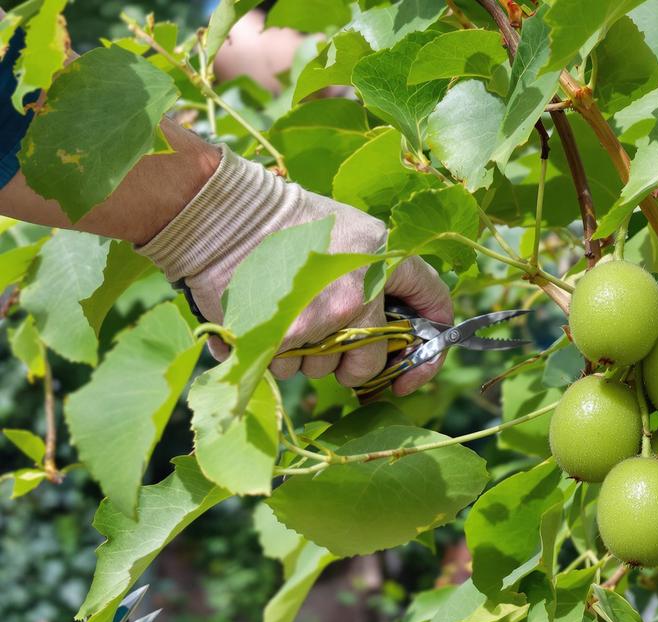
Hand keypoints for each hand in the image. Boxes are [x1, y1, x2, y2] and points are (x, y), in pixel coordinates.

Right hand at [137, 147, 451, 395]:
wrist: (221, 212)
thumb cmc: (282, 219)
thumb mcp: (348, 230)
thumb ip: (377, 272)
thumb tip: (394, 322)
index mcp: (383, 260)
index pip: (433, 301)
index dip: (433, 339)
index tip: (422, 354)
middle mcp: (359, 296)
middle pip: (369, 363)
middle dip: (350, 362)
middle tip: (327, 340)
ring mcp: (321, 321)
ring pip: (321, 370)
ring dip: (304, 356)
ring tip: (284, 315)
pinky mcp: (282, 339)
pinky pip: (285, 370)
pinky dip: (271, 355)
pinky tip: (262, 322)